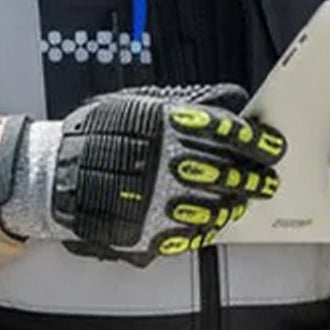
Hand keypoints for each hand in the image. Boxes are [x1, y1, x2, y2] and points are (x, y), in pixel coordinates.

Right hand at [0, 86, 285, 266]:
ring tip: (243, 201)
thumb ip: (190, 102)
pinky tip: (218, 221)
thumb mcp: (142, 102)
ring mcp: (160, 200)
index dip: (258, 142)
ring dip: (236, 204)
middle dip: (255, 177)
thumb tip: (232, 97)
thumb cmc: (98, 134)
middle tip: (268, 180)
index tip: (273, 147)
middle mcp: (169, 163)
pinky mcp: (149, 231)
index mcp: (169, 126)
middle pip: (229, 172)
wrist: (55, 176)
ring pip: (216, 205)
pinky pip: (191, 233)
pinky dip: (210, 228)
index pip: (229, 133)